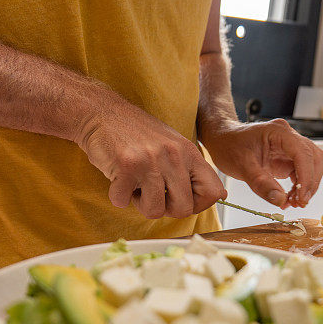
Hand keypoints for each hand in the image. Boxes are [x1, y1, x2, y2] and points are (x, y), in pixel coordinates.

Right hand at [76, 96, 226, 218]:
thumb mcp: (174, 145)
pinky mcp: (126, 166)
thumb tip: (220, 194)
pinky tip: (118, 178)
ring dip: (140, 204)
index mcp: (189, 152)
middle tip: (151, 193)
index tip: (180, 199)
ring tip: (135, 184)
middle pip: (183, 209)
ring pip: (154, 211)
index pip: (213, 192)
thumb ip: (192, 169)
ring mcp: (150, 161)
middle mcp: (174, 156)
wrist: (102, 112)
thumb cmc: (137, 134)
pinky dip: (117, 196)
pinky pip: (123, 202)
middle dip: (165, 209)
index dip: (198, 205)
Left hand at [201, 119, 322, 207]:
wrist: (222, 140)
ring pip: (312, 165)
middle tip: (299, 202)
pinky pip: (301, 171)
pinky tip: (289, 198)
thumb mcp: (241, 166)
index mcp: (279, 132)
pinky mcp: (287, 157)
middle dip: (310, 182)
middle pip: (313, 158)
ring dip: (307, 185)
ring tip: (293, 202)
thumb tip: (280, 200)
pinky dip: (299, 186)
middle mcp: (288, 137)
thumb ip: (261, 183)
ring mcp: (289, 147)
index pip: (303, 153)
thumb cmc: (228, 145)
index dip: (307, 176)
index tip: (302, 197)